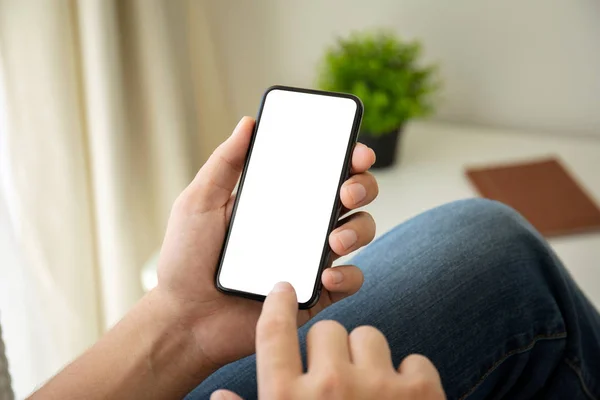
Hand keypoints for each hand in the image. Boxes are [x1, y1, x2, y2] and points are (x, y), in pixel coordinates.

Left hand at [154, 117, 378, 371]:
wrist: (184, 317)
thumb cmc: (186, 258)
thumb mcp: (199, 202)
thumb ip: (225, 163)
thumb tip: (248, 122)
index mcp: (279, 199)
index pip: (323, 170)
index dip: (348, 157)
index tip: (357, 152)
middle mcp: (301, 224)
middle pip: (351, 197)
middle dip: (362, 187)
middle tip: (345, 193)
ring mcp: (310, 257)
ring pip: (359, 233)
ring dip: (358, 229)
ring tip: (335, 240)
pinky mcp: (314, 292)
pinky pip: (350, 281)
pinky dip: (347, 276)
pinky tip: (324, 276)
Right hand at [212, 283, 445, 399]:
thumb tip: (217, 394)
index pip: (273, 333)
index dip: (277, 305)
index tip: (283, 289)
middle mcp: (329, 386)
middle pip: (327, 330)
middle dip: (330, 349)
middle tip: (335, 377)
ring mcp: (377, 387)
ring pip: (369, 336)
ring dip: (368, 358)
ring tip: (368, 390)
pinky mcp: (421, 393)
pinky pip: (413, 359)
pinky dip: (409, 378)